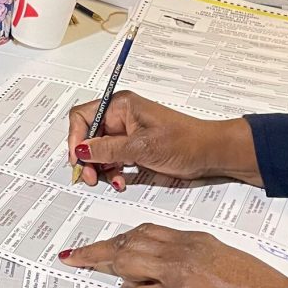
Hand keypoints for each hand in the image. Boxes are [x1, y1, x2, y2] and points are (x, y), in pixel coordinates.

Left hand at [61, 224, 287, 287]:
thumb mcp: (226, 265)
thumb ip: (196, 264)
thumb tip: (167, 278)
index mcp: (196, 240)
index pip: (148, 231)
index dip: (124, 238)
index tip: (108, 243)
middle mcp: (183, 250)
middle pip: (130, 241)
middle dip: (101, 249)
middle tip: (78, 255)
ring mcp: (178, 273)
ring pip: (128, 261)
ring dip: (107, 266)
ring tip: (85, 267)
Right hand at [68, 91, 260, 188]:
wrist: (211, 154)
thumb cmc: (185, 141)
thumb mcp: (142, 147)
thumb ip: (108, 149)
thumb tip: (81, 150)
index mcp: (120, 106)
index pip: (82, 117)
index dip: (75, 138)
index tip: (77, 159)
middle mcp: (120, 117)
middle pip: (88, 136)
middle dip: (87, 158)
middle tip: (90, 177)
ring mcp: (126, 133)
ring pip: (98, 151)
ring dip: (100, 168)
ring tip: (109, 181)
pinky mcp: (133, 148)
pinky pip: (112, 160)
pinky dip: (113, 172)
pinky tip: (121, 181)